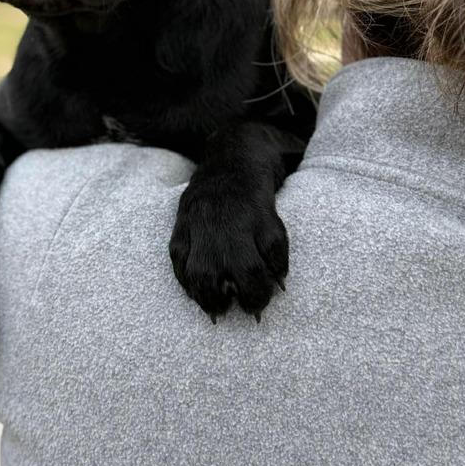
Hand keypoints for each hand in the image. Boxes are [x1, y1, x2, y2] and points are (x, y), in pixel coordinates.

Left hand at [169, 170, 287, 321]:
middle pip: (210, 273)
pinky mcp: (263, 212)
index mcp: (188, 225)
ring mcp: (237, 218)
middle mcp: (209, 224)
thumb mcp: (186, 216)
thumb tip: (190, 291)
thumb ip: (185, 249)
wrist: (236, 153)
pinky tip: (279, 276)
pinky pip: (274, 248)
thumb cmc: (211, 195)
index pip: (187, 271)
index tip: (214, 312)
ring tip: (261, 300)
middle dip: (224, 301)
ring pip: (247, 268)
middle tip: (239, 309)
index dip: (201, 298)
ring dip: (257, 292)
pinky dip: (279, 267)